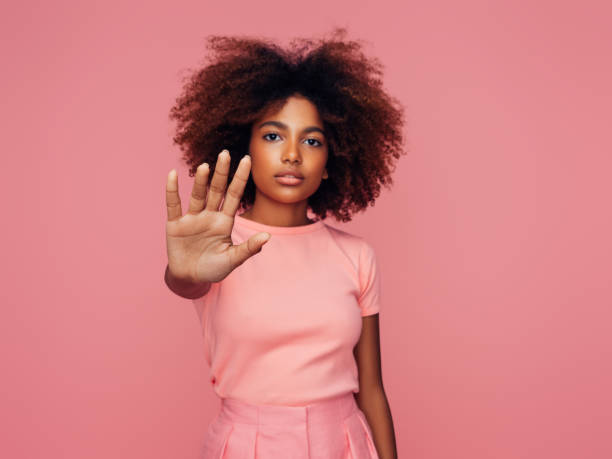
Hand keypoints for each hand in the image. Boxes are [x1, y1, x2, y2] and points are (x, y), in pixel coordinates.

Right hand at [165, 149, 269, 283]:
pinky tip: (172, 174)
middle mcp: (209, 215)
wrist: (191, 279)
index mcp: (224, 221)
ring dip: (200, 181)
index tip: (247, 159)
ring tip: (205, 166)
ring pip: (198, 195)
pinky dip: (172, 190)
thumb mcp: (233, 259)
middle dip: (221, 173)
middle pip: (217, 190)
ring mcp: (192, 219)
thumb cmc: (214, 269)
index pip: (234, 195)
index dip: (240, 178)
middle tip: (225, 153)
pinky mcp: (175, 225)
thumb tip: (267, 237)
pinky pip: (174, 205)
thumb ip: (248, 248)